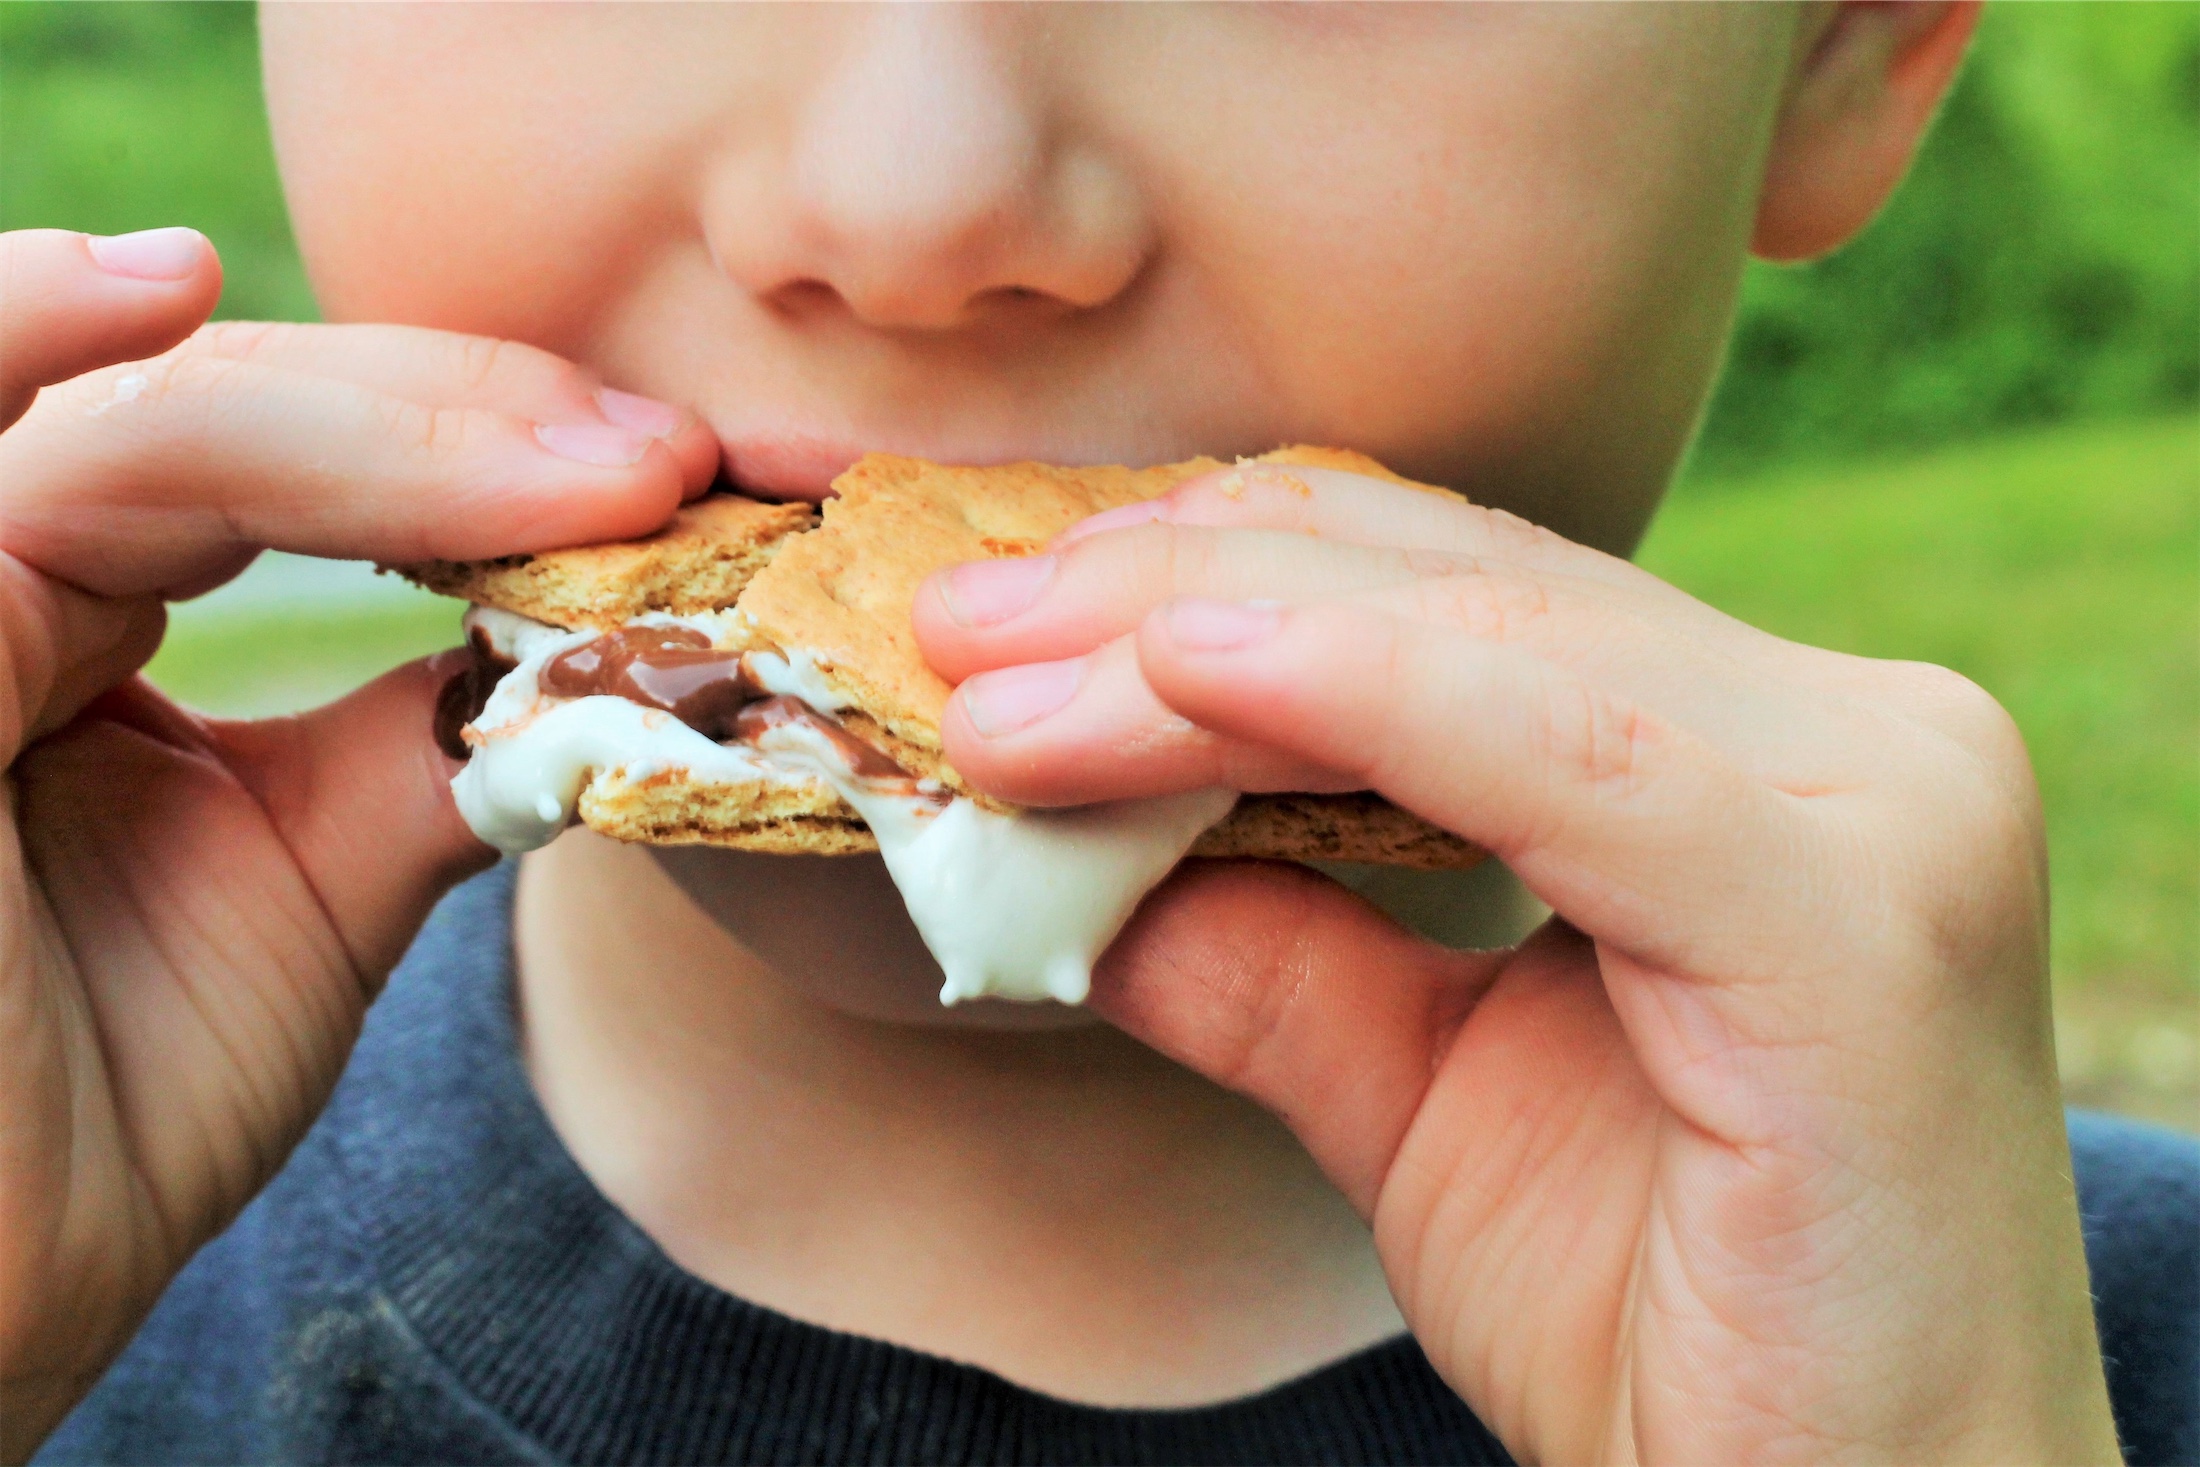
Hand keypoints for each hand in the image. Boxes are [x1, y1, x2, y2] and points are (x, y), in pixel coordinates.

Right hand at [0, 227, 716, 1455]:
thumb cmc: (103, 1104)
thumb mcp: (315, 878)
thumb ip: (426, 730)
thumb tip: (602, 620)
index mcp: (75, 614)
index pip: (289, 461)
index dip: (479, 450)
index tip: (671, 477)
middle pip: (233, 407)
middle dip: (461, 420)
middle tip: (654, 462)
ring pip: (141, 420)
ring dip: (370, 418)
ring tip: (565, 451)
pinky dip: (36, 344)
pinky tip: (158, 291)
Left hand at [914, 463, 2119, 1462]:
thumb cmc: (1663, 1327)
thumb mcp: (1415, 1095)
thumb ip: (1270, 946)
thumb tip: (1063, 846)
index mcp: (1765, 756)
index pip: (1457, 594)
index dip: (1224, 569)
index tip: (1017, 602)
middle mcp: (1851, 742)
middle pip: (1454, 591)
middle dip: (1172, 592)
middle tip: (955, 620)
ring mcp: (1881, 809)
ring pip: (1480, 645)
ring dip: (1195, 647)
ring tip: (995, 688)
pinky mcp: (1860, 924)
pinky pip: (1565, 759)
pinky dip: (1357, 695)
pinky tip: (1176, 673)